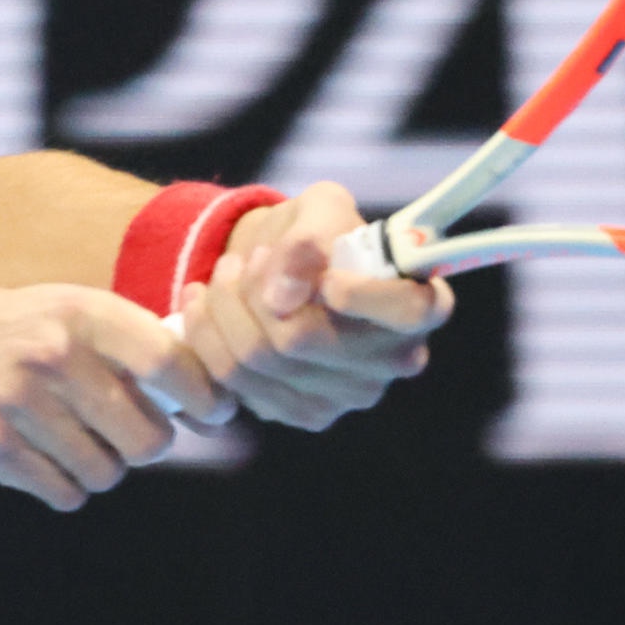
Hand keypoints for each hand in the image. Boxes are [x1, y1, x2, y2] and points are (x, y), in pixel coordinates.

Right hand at [0, 285, 229, 509]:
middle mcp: (52, 354)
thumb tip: (205, 394)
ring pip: (107, 472)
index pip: (169, 362)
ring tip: (74, 444)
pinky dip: (65, 487)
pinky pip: (64, 492)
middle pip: (147, 436)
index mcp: (80, 312)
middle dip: (146, 445)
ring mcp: (19, 404)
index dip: (204, 397)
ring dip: (101, 468)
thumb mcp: (60, 311)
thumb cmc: (4, 333)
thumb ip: (125, 342)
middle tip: (129, 436)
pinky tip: (45, 461)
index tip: (213, 414)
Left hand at [180, 180, 452, 429]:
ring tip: (223, 274)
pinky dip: (206, 336)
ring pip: (257, 360)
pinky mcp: (306, 415)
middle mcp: (395, 360)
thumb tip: (283, 296)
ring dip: (223, 307)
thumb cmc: (318, 234)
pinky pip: (233, 383)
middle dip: (251, 290)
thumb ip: (308, 239)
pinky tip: (205, 306)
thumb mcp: (318, 209)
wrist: (288, 270)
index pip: (409, 310)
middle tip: (241, 260)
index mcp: (419, 304)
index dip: (364, 294)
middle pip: (299, 339)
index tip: (327, 276)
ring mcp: (351, 396)